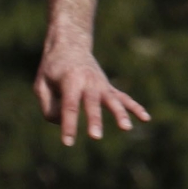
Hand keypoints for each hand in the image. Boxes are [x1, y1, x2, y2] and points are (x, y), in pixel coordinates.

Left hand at [35, 43, 149, 144]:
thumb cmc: (52, 68)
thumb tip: (62, 122)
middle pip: (92, 104)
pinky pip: (124, 98)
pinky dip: (135, 107)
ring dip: (120, 114)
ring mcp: (102, 84)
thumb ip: (48, 104)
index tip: (68, 142)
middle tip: (95, 136)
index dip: (69, 124)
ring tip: (126, 128)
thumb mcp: (41, 84)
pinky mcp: (108, 88)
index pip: (70, 105)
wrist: (70, 46)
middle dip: (94, 120)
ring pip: (113, 100)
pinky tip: (146, 119)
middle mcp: (89, 81)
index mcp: (70, 79)